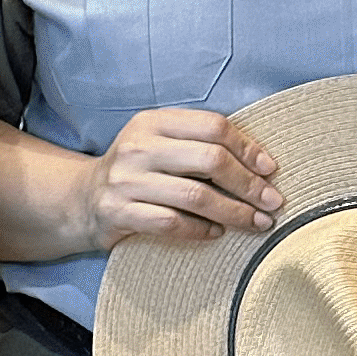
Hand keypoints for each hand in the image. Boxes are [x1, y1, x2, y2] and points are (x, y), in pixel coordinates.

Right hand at [74, 109, 282, 251]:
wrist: (83, 198)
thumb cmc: (139, 170)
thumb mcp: (161, 143)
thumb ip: (199, 144)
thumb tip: (262, 166)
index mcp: (153, 122)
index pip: (212, 126)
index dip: (247, 148)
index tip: (269, 169)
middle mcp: (138, 147)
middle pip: (210, 159)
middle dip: (249, 184)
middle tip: (272, 202)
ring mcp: (126, 180)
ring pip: (196, 196)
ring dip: (235, 212)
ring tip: (258, 223)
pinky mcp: (118, 212)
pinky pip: (172, 223)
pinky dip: (202, 230)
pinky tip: (217, 233)